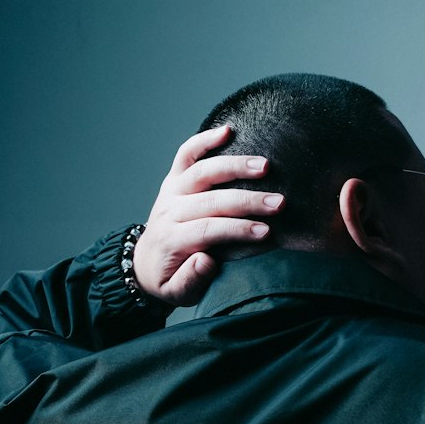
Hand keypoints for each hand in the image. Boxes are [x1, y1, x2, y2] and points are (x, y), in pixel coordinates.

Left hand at [132, 124, 284, 306]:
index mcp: (172, 240)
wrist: (145, 264)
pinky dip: (204, 139)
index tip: (267, 232)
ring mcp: (171, 191)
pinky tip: (228, 130)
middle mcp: (170, 211)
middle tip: (279, 203)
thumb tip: (206, 259)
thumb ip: (191, 280)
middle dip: (247, 201)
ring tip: (265, 165)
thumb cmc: (170, 280)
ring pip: (202, 172)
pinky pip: (186, 153)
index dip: (238, 230)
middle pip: (210, 200)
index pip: (208, 230)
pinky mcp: (173, 179)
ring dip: (234, 166)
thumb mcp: (177, 294)